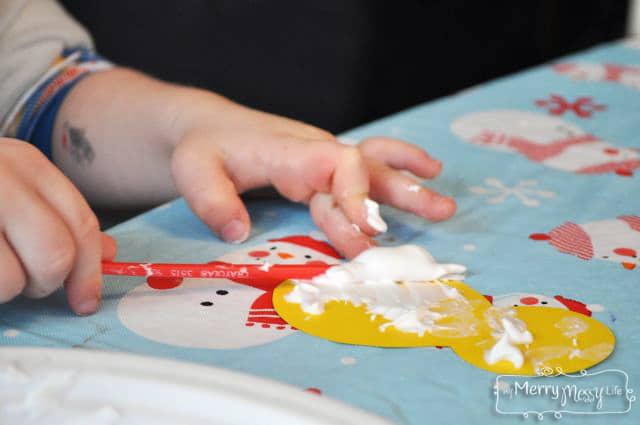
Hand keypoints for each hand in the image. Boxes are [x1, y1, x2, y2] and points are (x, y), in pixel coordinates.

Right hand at [0, 138, 115, 312]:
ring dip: (7, 288)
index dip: (90, 271)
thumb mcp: (12, 193)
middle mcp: (1, 174)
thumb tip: (110, 253)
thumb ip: (58, 219)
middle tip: (23, 281)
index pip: (81, 224)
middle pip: (56, 254)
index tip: (85, 301)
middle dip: (46, 282)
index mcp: (25, 163)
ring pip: (15, 278)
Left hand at [170, 94, 454, 257]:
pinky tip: (422, 179)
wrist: (207, 130)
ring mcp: (323, 163)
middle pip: (367, 168)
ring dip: (408, 187)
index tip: (365, 232)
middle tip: (437, 210)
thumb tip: (238, 233)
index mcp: (292, 153)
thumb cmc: (203, 148)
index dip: (356, 196)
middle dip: (400, 192)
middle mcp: (316, 154)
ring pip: (374, 170)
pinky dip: (394, 176)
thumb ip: (213, 200)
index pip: (338, 165)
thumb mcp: (194, 171)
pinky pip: (364, 174)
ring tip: (444, 205)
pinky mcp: (322, 174)